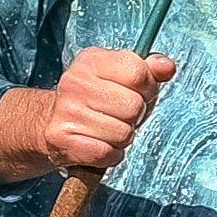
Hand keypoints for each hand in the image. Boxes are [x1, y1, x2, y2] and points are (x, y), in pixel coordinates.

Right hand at [1, 48, 174, 178]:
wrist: (50, 123)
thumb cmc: (96, 100)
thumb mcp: (121, 78)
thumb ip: (148, 71)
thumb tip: (167, 66)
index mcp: (91, 61)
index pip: (138, 73)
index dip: (147, 88)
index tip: (138, 92)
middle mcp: (75, 82)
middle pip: (134, 107)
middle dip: (135, 116)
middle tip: (119, 115)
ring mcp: (66, 111)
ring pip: (124, 134)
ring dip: (122, 137)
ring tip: (107, 129)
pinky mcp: (62, 140)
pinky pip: (108, 153)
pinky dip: (110, 154)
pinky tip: (99, 144)